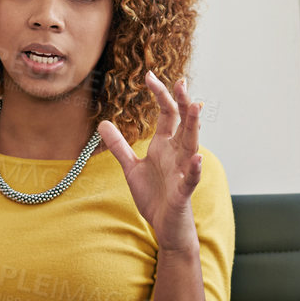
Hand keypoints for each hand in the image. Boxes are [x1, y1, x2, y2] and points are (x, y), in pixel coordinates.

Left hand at [98, 73, 202, 252]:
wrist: (163, 225)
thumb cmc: (153, 196)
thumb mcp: (130, 168)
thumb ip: (119, 146)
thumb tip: (103, 123)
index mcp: (164, 146)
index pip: (167, 114)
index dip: (161, 95)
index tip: (150, 76)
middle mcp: (176, 154)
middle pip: (182, 123)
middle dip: (181, 102)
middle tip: (180, 81)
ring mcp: (182, 170)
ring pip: (191, 144)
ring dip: (194, 126)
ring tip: (195, 106)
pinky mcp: (183, 190)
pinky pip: (191, 178)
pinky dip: (194, 168)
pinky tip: (196, 157)